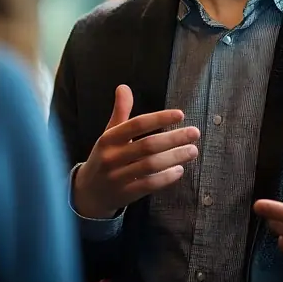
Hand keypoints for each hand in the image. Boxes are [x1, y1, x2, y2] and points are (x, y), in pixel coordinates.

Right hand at [74, 84, 199, 218]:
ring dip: (174, 157)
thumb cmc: (105, 157)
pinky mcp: (125, 194)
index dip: (159, 118)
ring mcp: (117, 177)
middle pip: (147, 145)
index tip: (180, 114)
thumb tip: (124, 87)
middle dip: (173, 138)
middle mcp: (112, 157)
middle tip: (194, 133)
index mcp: (109, 139)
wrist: (87, 193)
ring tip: (192, 150)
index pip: (137, 124)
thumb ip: (120, 112)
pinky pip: (148, 185)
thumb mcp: (109, 134)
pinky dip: (165, 178)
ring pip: (150, 165)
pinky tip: (179, 170)